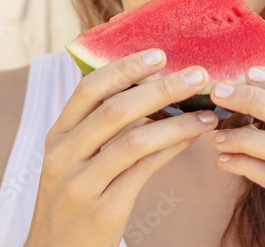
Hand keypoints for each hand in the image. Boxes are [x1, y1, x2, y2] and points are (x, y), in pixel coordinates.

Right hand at [26, 49, 217, 246]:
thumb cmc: (73, 198)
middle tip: (198, 75)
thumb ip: (98, 126)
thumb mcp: (72, 158)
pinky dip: (172, 149)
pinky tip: (192, 138)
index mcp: (57, 135)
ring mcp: (81, 184)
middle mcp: (63, 156)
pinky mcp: (104, 210)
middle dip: (161, 89)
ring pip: (135, 140)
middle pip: (116, 110)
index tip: (159, 54)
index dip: (124, 68)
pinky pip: (144, 171)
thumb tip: (149, 87)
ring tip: (208, 113)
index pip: (88, 89)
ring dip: (177, 122)